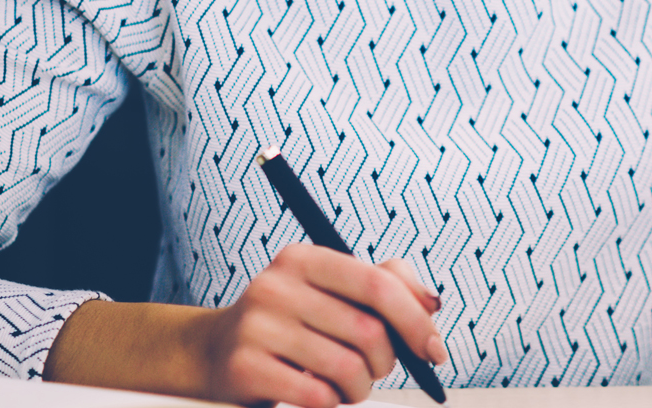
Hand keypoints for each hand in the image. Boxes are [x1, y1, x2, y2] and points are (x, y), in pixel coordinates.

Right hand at [201, 244, 447, 407]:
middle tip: (374, 369)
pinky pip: (318, 396)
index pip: (378, 284)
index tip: (434, 350)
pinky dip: (330, 403)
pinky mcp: (245, 367)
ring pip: (347, 368)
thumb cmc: (293, 322)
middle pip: (369, 331)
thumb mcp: (333, 291)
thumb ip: (388, 284)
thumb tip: (431, 303)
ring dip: (358, 388)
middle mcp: (277, 285)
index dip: (416, 320)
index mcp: (304, 258)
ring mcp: (257, 325)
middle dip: (385, 362)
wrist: (216, 351)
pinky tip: (318, 393)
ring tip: (343, 384)